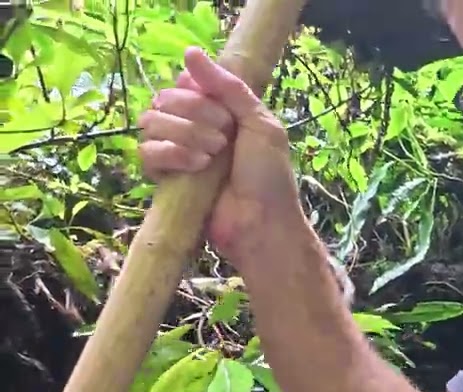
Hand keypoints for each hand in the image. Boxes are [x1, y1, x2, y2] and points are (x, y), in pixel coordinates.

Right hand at [139, 46, 303, 262]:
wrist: (262, 222)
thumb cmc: (269, 175)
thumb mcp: (260, 123)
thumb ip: (228, 86)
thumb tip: (190, 52)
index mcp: (217, 111)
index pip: (184, 83)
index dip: (197, 89)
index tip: (221, 107)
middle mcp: (192, 127)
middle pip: (165, 99)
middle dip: (196, 114)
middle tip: (225, 138)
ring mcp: (176, 152)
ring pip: (151, 122)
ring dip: (185, 134)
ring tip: (214, 155)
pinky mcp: (165, 177)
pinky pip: (146, 151)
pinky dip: (170, 154)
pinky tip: (196, 166)